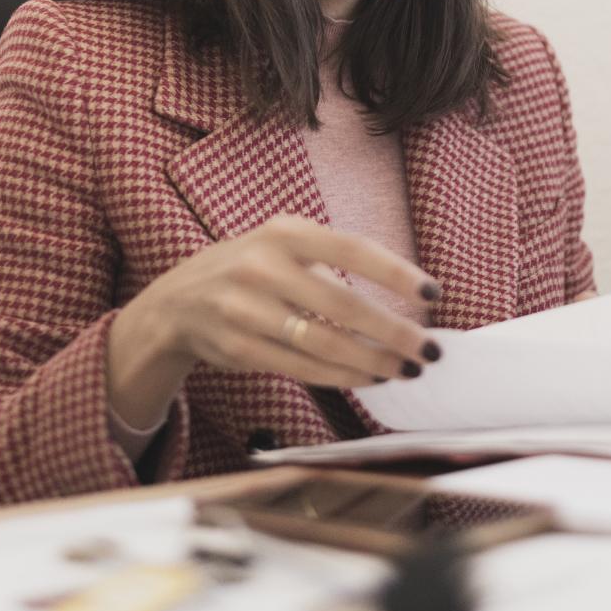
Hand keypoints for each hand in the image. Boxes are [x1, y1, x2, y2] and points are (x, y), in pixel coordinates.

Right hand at [108, 215, 442, 419]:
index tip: (434, 294)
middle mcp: (262, 266)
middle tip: (430, 350)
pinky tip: (369, 378)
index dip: (396, 272)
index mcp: (284, 233)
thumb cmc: (252, 271)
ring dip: (373, 361)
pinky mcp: (236, 347)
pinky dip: (341, 376)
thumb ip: (333, 262)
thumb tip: (405, 296)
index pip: (352, 248)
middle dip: (393, 332)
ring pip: (323, 343)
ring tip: (406, 369)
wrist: (177, 303)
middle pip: (342, 304)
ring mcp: (244, 308)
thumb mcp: (283, 246)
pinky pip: (300, 367)